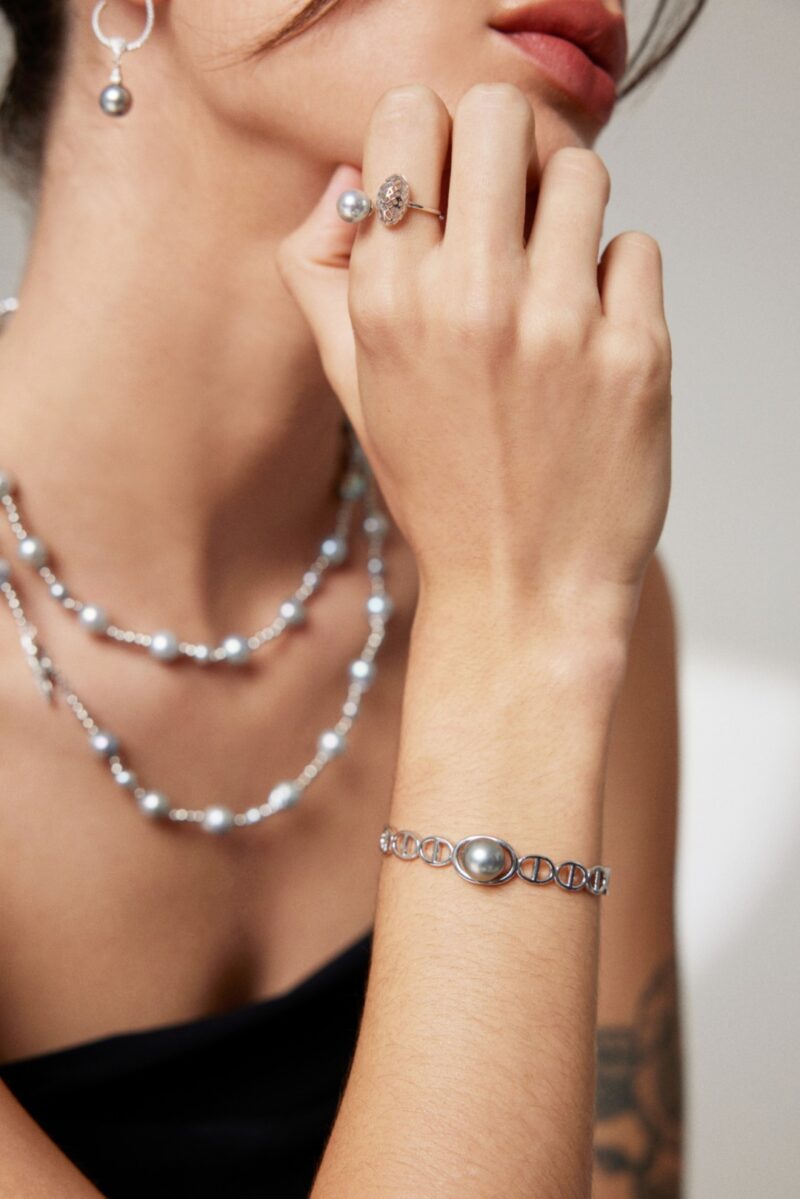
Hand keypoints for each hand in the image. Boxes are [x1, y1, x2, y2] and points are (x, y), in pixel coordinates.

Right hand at [278, 83, 670, 633]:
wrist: (520, 591)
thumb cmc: (439, 488)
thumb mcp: (352, 387)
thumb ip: (324, 270)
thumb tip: (351, 175)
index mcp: (385, 301)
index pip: (409, 118)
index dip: (430, 138)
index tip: (446, 184)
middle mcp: (468, 301)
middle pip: (501, 115)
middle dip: (505, 150)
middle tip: (508, 211)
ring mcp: (558, 326)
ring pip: (581, 171)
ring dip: (567, 214)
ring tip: (552, 282)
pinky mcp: (637, 353)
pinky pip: (635, 247)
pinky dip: (615, 281)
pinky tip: (590, 338)